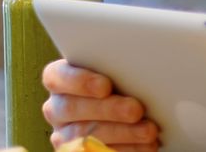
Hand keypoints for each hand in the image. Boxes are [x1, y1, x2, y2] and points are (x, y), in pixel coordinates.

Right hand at [42, 59, 159, 151]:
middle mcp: (58, 107)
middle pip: (72, 108)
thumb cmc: (127, 85)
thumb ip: (122, 67)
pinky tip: (146, 145)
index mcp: (61, 80)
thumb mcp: (123, 72)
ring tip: (149, 130)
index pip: (57, 76)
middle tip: (136, 110)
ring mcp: (64, 134)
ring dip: (122, 133)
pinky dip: (125, 149)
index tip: (105, 86)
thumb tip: (145, 62)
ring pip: (84, 135)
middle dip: (108, 109)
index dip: (79, 81)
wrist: (132, 115)